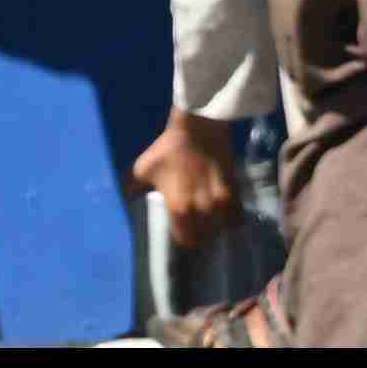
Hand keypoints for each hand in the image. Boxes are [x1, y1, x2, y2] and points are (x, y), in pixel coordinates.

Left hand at [132, 110, 245, 248]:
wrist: (198, 127)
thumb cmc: (169, 149)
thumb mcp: (143, 169)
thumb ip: (133, 189)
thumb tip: (129, 200)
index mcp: (178, 209)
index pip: (185, 240)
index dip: (184, 239)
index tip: (183, 233)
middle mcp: (201, 210)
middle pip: (205, 238)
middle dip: (201, 236)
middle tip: (197, 229)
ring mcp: (220, 202)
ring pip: (221, 229)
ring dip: (216, 229)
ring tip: (211, 223)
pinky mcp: (234, 190)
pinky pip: (238, 216)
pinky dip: (233, 220)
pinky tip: (227, 215)